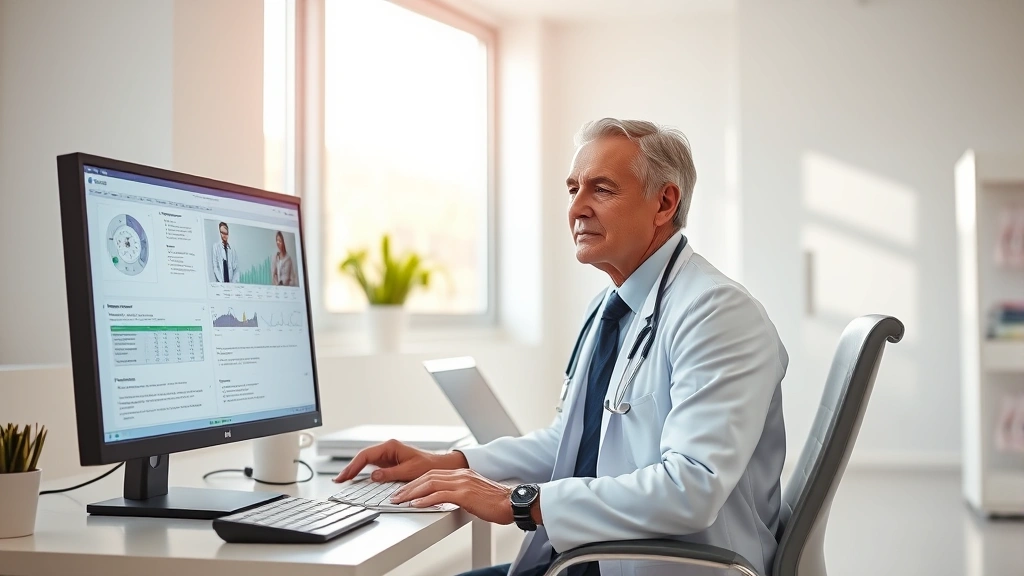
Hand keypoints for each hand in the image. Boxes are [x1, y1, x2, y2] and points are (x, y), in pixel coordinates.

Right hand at [332, 439, 467, 482]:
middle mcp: (387, 449)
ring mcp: (387, 455)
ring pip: (365, 461)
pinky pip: (371, 466)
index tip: (346, 475)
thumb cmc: (427, 465)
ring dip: (354, 470)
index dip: (354, 465)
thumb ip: (390, 474)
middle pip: (363, 457)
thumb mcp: (409, 471)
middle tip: (338, 480)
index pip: (366, 454)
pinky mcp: (388, 462)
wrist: (439, 466)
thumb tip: (373, 477)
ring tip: (342, 480)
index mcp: (391, 446)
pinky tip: (354, 479)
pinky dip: (362, 472)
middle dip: (350, 468)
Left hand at [389, 468, 515, 523]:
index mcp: (462, 474)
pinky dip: (425, 499)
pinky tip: (416, 504)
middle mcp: (461, 475)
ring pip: (430, 483)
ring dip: (412, 493)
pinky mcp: (465, 494)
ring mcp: (463, 483)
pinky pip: (440, 495)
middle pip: (427, 476)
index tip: (404, 491)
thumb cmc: (497, 502)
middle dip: (409, 487)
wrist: (513, 503)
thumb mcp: (475, 493)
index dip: (416, 482)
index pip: (433, 474)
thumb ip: (461, 492)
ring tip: (400, 500)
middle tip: (395, 496)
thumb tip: (447, 499)